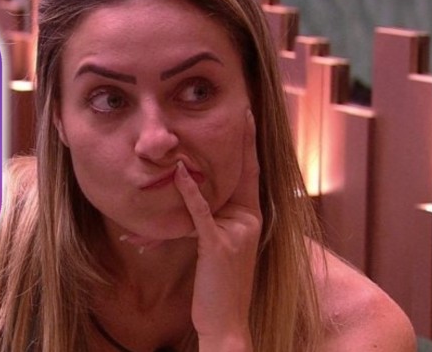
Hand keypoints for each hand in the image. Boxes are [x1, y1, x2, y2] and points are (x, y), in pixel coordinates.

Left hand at [173, 109, 260, 350]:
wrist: (226, 321)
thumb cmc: (219, 284)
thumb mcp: (220, 244)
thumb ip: (216, 217)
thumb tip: (199, 191)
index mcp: (251, 217)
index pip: (252, 173)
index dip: (251, 144)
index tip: (249, 117)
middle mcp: (249, 220)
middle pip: (244, 173)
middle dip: (243, 140)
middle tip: (242, 110)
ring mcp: (237, 232)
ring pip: (218, 190)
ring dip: (208, 161)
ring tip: (205, 132)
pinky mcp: (218, 245)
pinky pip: (201, 213)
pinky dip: (190, 192)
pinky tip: (179, 173)